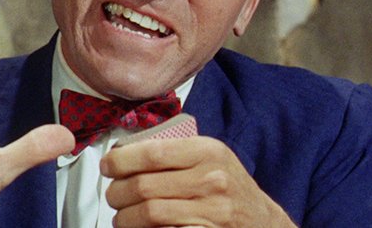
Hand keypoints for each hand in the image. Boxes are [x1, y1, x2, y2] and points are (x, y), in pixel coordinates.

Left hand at [100, 136, 295, 227]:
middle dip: (117, 192)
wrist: (262, 221)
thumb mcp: (212, 157)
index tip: (108, 165)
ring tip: (122, 216)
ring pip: (148, 213)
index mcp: (208, 151)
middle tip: (112, 195)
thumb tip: (126, 151)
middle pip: (144, 185)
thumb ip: (177, 150)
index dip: (121, 159)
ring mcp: (211, 211)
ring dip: (125, 217)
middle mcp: (211, 179)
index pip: (153, 152)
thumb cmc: (230, 186)